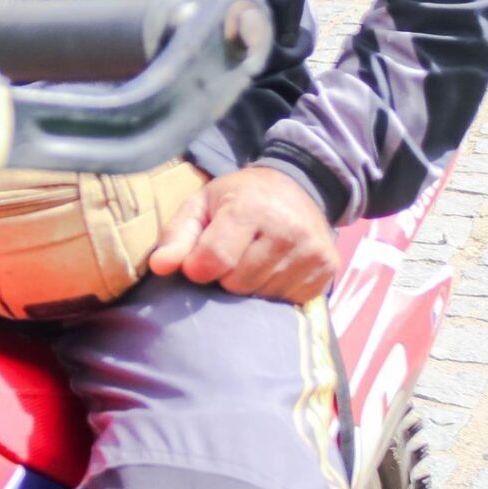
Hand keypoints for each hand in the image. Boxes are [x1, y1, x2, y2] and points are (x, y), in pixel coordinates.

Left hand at [149, 163, 338, 302]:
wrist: (300, 186)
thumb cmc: (241, 198)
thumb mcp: (202, 204)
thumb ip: (177, 235)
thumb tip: (160, 267)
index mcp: (252, 208)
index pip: (214, 261)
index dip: (198, 267)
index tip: (199, 260)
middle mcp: (288, 229)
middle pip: (237, 284)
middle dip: (226, 276)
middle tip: (234, 253)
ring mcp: (312, 252)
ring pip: (261, 297)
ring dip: (250, 285)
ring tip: (254, 259)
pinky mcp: (327, 270)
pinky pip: (287, 301)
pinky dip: (274, 291)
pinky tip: (275, 268)